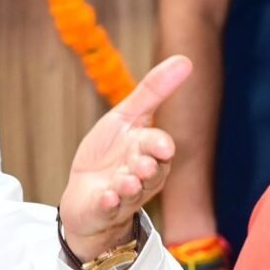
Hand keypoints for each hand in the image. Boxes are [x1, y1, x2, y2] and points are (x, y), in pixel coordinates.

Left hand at [59, 55, 192, 260]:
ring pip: (131, 191)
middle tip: (142, 165)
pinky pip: (108, 207)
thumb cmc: (108, 154)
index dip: (159, 146)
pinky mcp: (103, 209)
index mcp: (147, 152)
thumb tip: (185, 60)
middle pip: (149, 171)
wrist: (85, 195)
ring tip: (125, 181)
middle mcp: (140, 176)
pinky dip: (108, 202)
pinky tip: (106, 196)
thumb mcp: (126, 118)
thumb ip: (152, 92)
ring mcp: (122, 194)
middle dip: (146, 167)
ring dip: (128, 185)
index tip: (161, 145)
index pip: (158, 147)